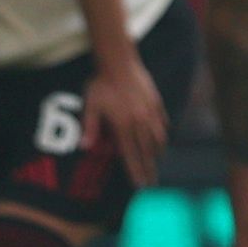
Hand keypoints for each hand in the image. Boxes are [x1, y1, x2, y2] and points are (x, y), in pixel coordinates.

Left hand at [85, 52, 169, 186]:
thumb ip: (90, 126)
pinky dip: (162, 133)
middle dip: (149, 169)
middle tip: (152, 183)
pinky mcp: (156, 102)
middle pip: (147, 151)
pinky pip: (163, 122)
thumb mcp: (91, 104)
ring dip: (157, 152)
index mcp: (123, 125)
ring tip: (156, 161)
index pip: (131, 154)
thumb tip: (84, 147)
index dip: (135, 171)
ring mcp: (150, 112)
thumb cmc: (102, 83)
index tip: (140, 184)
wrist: (119, 61)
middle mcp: (140, 121)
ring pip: (158, 138)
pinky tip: (161, 138)